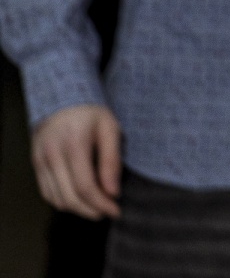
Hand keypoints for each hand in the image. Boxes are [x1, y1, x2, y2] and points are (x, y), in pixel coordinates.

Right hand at [32, 103, 121, 219]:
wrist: (62, 96)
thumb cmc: (91, 112)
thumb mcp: (109, 128)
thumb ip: (111, 160)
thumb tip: (113, 192)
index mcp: (74, 144)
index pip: (85, 187)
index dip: (100, 204)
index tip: (115, 211)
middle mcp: (53, 155)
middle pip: (69, 198)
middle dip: (90, 211)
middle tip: (107, 211)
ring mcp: (41, 160)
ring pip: (56, 200)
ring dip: (77, 209)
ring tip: (95, 205)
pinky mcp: (35, 164)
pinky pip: (47, 193)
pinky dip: (63, 201)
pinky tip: (78, 197)